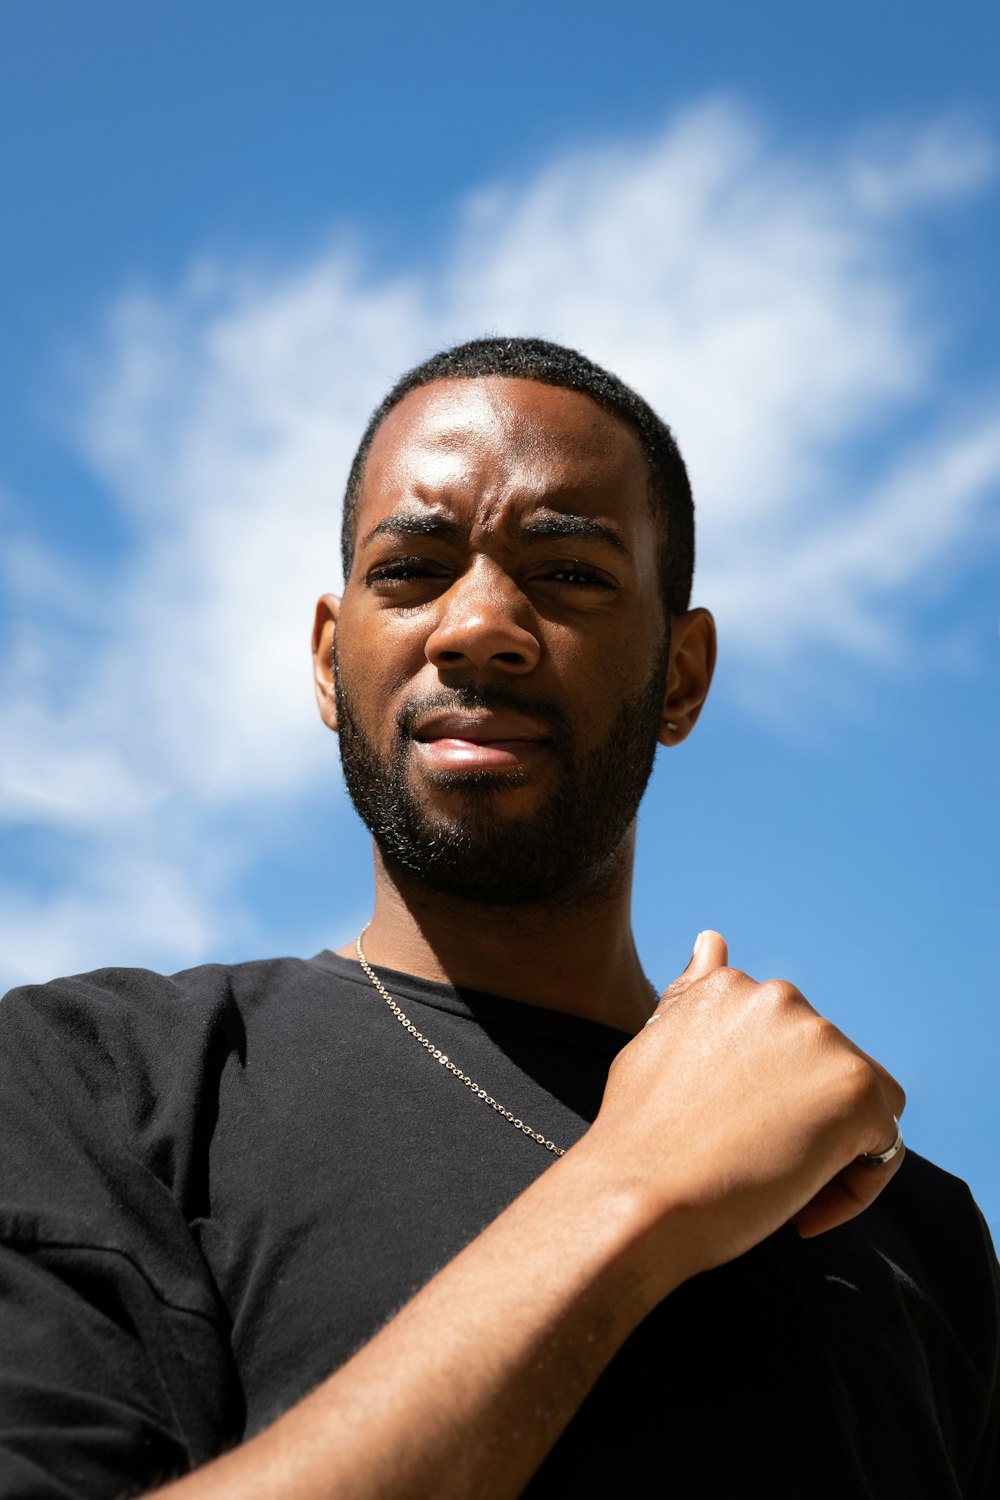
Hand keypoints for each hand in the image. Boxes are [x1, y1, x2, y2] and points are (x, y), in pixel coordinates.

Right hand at [584, 931, 905, 1289]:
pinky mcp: (856, 1089)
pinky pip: (883, 1146)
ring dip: (829, 1145)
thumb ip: (692, 997)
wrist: (637, 1196)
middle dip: (797, 1117)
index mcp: (730, 987)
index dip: (764, 1098)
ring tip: (775, 1188)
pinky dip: (851, 1186)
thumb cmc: (638, 1136)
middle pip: (823, 1069)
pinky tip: (799, 1213)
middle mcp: (779, 998)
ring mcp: (821, 1038)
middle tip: (751, 1166)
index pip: (782, 1042)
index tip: (731, 1135)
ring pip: (860, 1102)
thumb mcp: (657, 1044)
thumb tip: (712, 941)